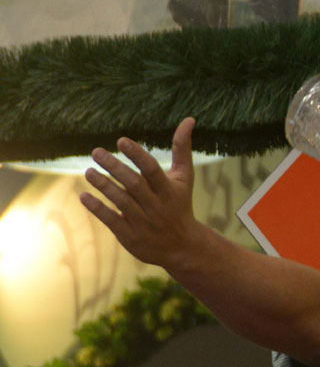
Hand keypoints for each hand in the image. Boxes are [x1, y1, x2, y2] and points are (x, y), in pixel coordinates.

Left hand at [79, 118, 197, 266]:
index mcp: (169, 190)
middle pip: (134, 184)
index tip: (122, 140)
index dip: (137, 155)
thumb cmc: (179, 204)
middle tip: (96, 151)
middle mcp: (156, 206)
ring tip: (88, 171)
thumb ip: (182, 149)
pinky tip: (83, 195)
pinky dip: (97, 208)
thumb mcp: (184, 178)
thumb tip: (189, 119)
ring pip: (121, 201)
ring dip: (103, 185)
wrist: (181, 247)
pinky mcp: (130, 236)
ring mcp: (143, 222)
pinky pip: (111, 220)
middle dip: (114, 167)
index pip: (152, 170)